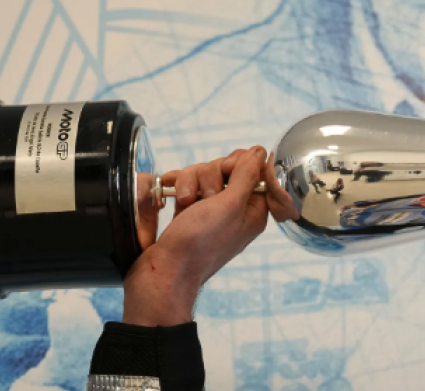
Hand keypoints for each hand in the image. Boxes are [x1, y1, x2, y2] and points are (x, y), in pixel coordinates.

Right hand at [121, 146, 298, 325]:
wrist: (164, 272)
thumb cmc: (199, 244)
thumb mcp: (229, 205)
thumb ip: (247, 175)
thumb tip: (260, 152)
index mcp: (253, 210)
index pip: (254, 170)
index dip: (239, 165)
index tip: (227, 172)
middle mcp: (235, 209)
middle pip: (227, 169)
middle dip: (209, 175)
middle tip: (204, 197)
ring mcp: (211, 211)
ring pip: (204, 174)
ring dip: (190, 183)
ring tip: (185, 203)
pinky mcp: (190, 212)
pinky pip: (187, 185)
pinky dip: (178, 186)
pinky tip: (170, 194)